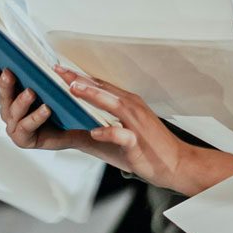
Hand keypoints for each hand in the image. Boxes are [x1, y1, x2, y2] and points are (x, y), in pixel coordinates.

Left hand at [0, 51, 188, 189]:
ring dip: (93, 96)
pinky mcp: (139, 142)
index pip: (99, 86)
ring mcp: (137, 124)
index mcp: (127, 103)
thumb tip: (76, 118)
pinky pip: (123, 136)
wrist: (175, 164)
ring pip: (114, 105)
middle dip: (80, 80)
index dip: (78, 77)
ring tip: (73, 89)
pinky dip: (110, 133)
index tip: (58, 69)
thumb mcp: (120, 131)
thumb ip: (100, 122)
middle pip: (104, 90)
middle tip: (57, 71)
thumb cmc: (146, 148)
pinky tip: (95, 132)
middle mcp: (132, 108)